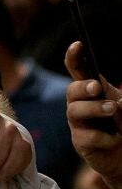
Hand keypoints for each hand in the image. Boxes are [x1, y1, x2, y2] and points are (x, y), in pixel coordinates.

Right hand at [67, 40, 121, 187]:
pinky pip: (88, 136)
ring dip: (95, 108)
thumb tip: (112, 103)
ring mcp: (78, 124)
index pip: (78, 71)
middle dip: (83, 87)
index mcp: (93, 92)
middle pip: (72, 90)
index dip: (74, 57)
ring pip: (75, 111)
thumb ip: (119, 102)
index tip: (78, 45)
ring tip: (112, 110)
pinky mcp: (80, 143)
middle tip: (98, 88)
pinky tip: (115, 140)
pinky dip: (106, 137)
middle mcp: (81, 105)